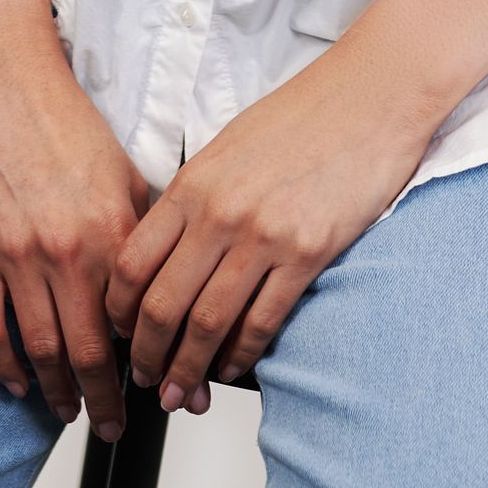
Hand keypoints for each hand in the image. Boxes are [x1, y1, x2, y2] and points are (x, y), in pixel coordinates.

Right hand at [0, 22, 151, 442]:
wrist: (1, 78)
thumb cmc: (64, 119)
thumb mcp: (124, 172)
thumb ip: (141, 232)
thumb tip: (161, 287)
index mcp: (110, 231)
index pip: (133, 322)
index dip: (146, 365)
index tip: (158, 388)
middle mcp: (65, 251)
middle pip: (88, 351)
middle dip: (105, 401)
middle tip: (117, 428)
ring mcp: (15, 254)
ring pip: (39, 349)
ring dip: (57, 393)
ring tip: (70, 415)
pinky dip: (3, 365)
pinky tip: (19, 384)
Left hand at [103, 34, 438, 409]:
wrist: (369, 95)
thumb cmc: (302, 116)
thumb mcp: (228, 147)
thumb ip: (196, 198)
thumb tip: (170, 253)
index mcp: (193, 184)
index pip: (132, 263)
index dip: (117, 311)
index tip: (118, 334)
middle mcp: (220, 213)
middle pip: (161, 305)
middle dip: (147, 355)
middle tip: (146, 379)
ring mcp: (263, 235)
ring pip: (208, 324)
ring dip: (190, 368)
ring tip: (184, 392)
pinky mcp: (308, 252)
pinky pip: (263, 320)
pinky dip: (242, 354)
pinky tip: (233, 367)